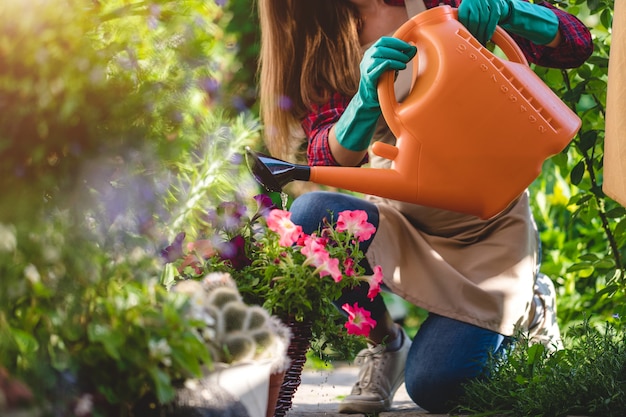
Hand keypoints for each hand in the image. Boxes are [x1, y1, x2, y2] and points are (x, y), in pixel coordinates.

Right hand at [334, 37, 415, 151]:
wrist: (370, 100)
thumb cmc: (382, 82)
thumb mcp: (392, 67)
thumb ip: (400, 58)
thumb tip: (413, 49)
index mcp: (371, 53)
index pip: (383, 41)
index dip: (396, 41)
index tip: (408, 45)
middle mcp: (367, 58)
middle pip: (382, 47)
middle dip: (398, 49)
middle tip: (409, 54)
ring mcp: (366, 67)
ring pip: (380, 55)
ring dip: (396, 57)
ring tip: (405, 62)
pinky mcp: (368, 77)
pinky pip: (378, 67)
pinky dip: (390, 64)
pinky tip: (400, 67)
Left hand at [459, 0, 558, 45]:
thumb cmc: (475, 7)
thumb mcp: (466, 10)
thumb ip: (462, 20)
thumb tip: (456, 36)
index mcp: (466, 4)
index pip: (464, 19)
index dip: (465, 31)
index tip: (465, 40)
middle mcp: (476, 2)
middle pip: (475, 22)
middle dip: (474, 34)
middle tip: (474, 44)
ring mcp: (487, 3)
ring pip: (484, 22)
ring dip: (482, 35)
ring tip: (480, 44)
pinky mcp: (496, 6)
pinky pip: (493, 21)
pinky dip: (489, 31)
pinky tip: (487, 38)